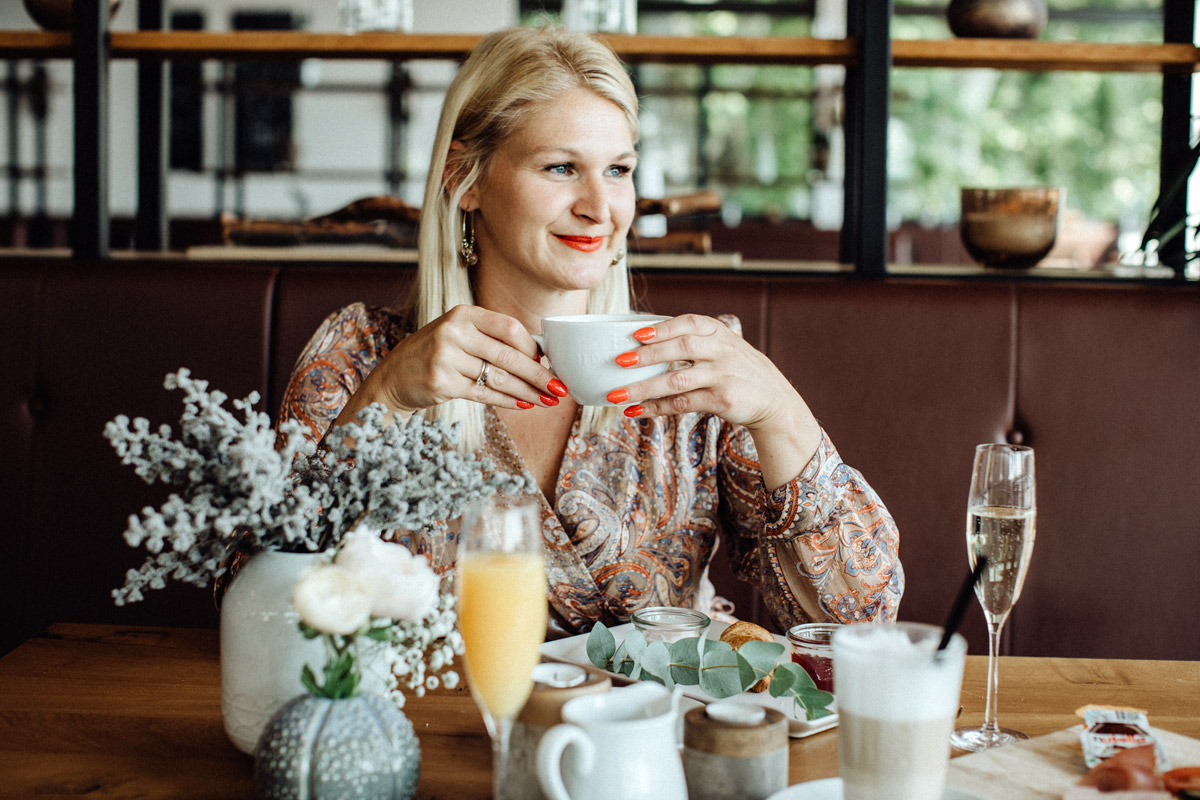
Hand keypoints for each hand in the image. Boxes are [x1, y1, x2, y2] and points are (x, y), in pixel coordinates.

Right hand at [335, 305, 565, 423]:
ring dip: (527, 392)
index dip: (533, 347)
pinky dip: (507, 401)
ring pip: (499, 378)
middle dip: (538, 375)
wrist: (394, 377)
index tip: (548, 362)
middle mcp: (453, 332)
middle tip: (559, 388)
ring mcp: (445, 358)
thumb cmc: (436, 355)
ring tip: (546, 401)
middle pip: (508, 356)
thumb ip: (492, 340)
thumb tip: (539, 357)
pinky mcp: (441, 383)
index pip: (509, 327)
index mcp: (463, 314)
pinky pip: (484, 394)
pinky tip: (523, 405)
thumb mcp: (460, 335)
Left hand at [610, 314, 821, 487]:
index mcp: (719, 333)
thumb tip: (642, 342)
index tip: (636, 334)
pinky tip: (636, 411)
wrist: (774, 400)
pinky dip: (656, 408)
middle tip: (619, 361)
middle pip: (680, 349)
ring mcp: (723, 376)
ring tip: (616, 394)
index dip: (662, 328)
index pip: (688, 323)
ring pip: (677, 381)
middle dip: (647, 355)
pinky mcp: (723, 401)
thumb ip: (693, 341)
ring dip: (644, 388)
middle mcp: (722, 352)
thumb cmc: (737, 371)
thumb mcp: (723, 347)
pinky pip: (683, 404)